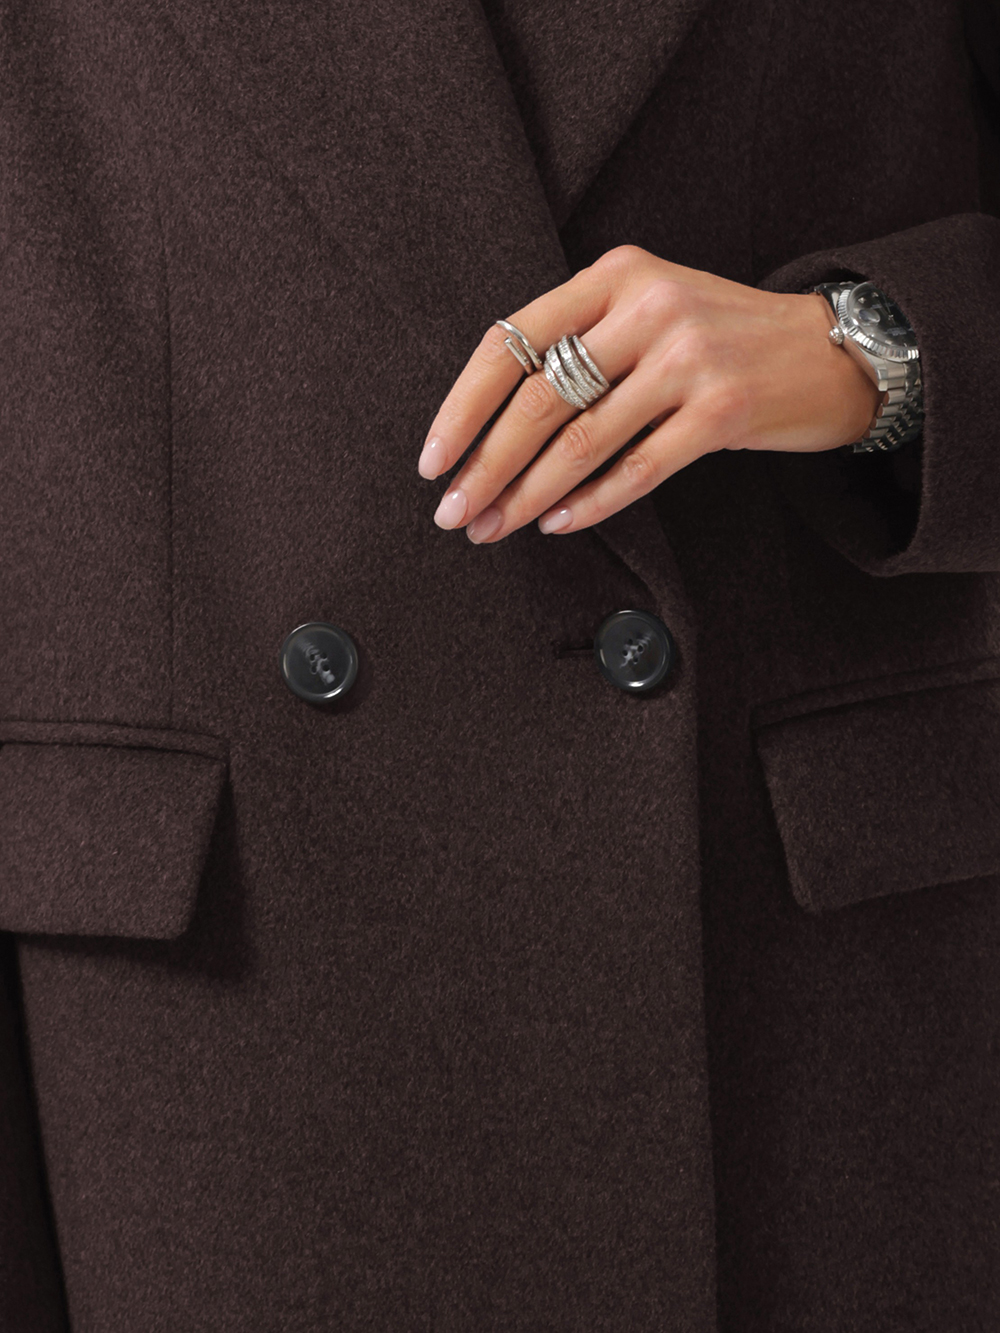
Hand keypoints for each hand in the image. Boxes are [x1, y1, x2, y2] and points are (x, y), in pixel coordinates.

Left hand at [416, 244, 883, 542]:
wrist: (828, 349)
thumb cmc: (720, 337)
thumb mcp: (647, 308)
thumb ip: (580, 341)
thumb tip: (491, 427)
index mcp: (613, 275)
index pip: (510, 342)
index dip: (461, 408)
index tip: (431, 460)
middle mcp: (647, 307)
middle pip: (537, 399)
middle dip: (485, 466)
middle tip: (453, 513)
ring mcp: (688, 357)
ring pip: (580, 441)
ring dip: (526, 496)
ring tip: (493, 528)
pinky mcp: (723, 410)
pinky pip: (637, 469)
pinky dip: (591, 503)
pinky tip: (558, 523)